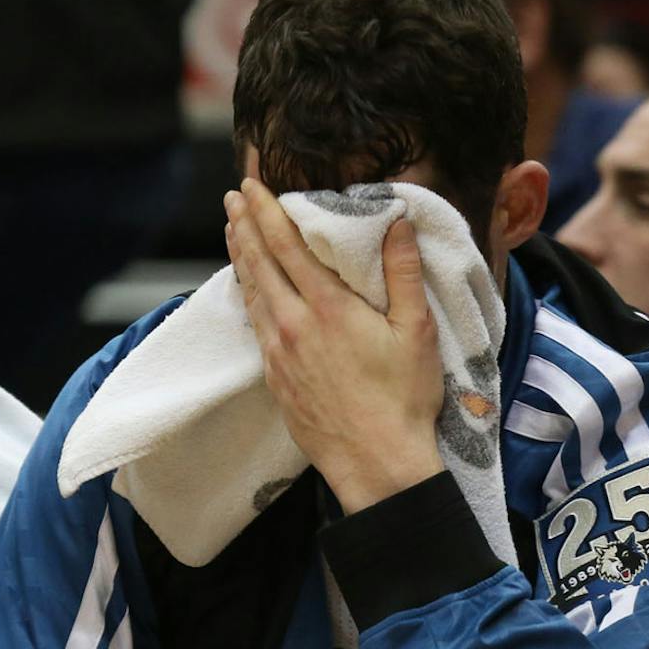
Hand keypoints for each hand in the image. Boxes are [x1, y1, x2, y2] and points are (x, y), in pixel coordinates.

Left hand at [225, 178, 446, 512]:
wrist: (375, 462)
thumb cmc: (403, 398)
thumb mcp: (416, 329)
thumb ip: (403, 272)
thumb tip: (398, 222)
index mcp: (326, 307)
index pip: (286, 246)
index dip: (265, 211)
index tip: (249, 186)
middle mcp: (292, 325)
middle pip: (258, 264)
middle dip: (243, 225)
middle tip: (232, 197)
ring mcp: (278, 353)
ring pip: (252, 293)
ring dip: (241, 258)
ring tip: (234, 232)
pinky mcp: (274, 378)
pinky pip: (255, 324)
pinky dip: (248, 295)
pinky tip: (249, 288)